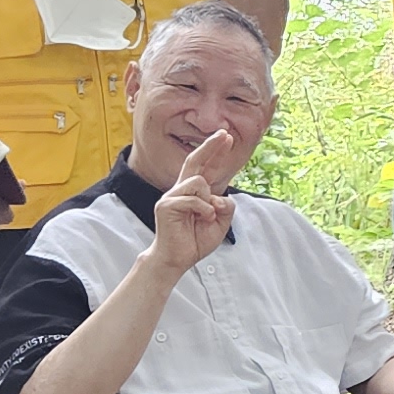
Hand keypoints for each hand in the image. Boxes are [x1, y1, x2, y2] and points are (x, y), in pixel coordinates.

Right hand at [144, 127, 243, 274]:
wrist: (176, 260)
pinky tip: (201, 220)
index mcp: (194, 193)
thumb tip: (221, 195)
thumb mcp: (220, 224)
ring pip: (199, 182)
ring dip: (209, 200)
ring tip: (206, 217)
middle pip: (195, 161)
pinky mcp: (166, 205)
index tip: (227, 138)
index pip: (206, 168)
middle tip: (224, 134)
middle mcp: (181, 190)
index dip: (216, 153)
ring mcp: (171, 196)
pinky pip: (193, 199)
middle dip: (210, 146)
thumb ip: (226, 207)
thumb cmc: (195, 242)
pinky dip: (204, 210)